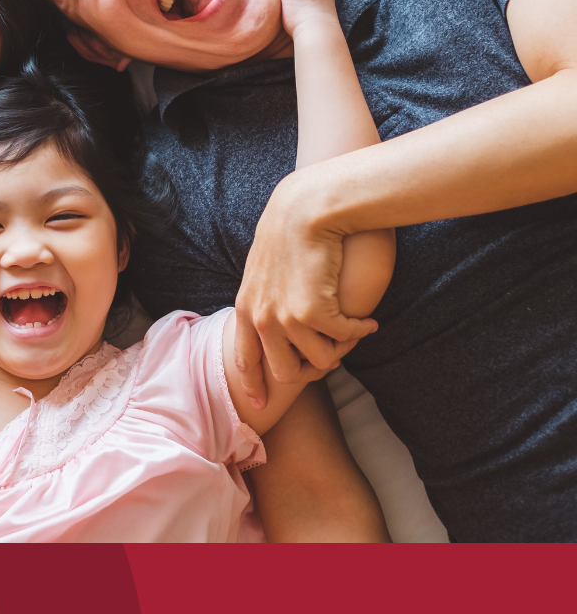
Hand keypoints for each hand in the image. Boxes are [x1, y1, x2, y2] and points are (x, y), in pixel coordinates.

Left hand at [234, 172, 377, 408]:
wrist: (305, 208)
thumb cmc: (289, 231)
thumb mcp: (263, 268)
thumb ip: (264, 296)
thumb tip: (271, 320)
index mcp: (245, 307)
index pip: (245, 359)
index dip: (254, 385)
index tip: (261, 407)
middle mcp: (261, 318)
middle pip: (285, 372)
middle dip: (311, 370)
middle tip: (333, 356)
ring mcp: (285, 318)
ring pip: (320, 361)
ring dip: (340, 349)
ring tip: (353, 330)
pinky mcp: (314, 313)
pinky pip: (343, 339)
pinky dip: (359, 331)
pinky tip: (369, 321)